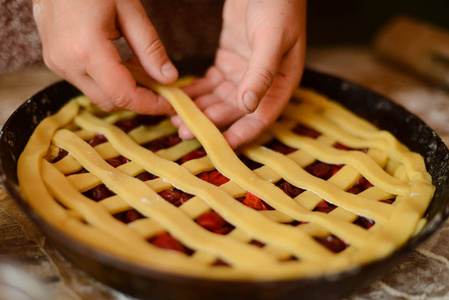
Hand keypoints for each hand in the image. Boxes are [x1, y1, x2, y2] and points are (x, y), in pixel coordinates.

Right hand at [32, 0, 177, 113]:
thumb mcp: (130, 10)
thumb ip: (150, 48)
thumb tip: (168, 78)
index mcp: (87, 50)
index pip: (124, 95)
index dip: (150, 105)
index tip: (171, 105)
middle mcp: (67, 63)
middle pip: (110, 102)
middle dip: (138, 100)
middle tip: (162, 89)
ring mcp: (56, 62)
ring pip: (97, 95)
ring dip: (122, 91)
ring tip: (142, 72)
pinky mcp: (53, 59)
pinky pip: (85, 83)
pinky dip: (107, 82)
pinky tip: (121, 64)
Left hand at [172, 0, 305, 148]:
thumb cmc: (278, 5)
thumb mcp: (272, 38)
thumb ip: (261, 72)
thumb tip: (248, 105)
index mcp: (281, 82)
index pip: (261, 116)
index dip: (241, 133)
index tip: (219, 147)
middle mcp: (262, 83)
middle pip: (235, 111)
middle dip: (211, 124)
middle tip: (185, 132)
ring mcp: (243, 73)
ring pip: (219, 100)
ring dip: (200, 111)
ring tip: (177, 120)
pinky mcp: (227, 62)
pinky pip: (210, 84)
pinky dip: (196, 92)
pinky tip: (180, 99)